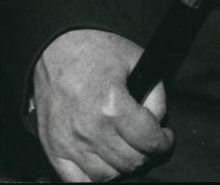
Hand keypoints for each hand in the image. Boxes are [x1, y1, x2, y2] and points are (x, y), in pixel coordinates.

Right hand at [33, 29, 173, 181]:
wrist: (56, 48)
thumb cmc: (94, 50)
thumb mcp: (135, 59)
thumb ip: (155, 92)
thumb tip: (159, 121)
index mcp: (113, 106)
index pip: (150, 141)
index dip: (165, 142)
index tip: (166, 138)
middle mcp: (90, 129)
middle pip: (132, 162)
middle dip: (148, 154)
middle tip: (148, 142)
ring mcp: (70, 143)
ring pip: (108, 176)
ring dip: (124, 166)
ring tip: (128, 150)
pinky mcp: (53, 149)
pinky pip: (78, 181)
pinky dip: (96, 177)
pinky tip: (105, 162)